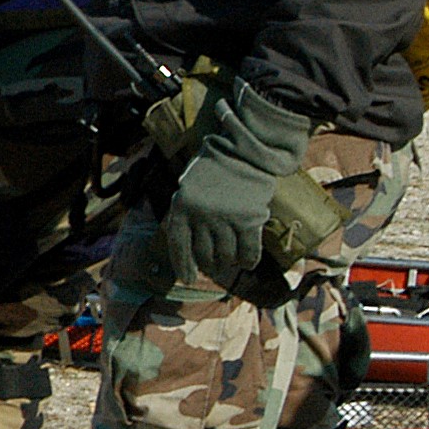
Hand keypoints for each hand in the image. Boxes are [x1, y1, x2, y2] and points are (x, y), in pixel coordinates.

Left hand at [157, 79, 315, 287]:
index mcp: (182, 207)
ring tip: (230, 262)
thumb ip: (186, 214)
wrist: (243, 149)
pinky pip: (248, 250)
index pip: (179, 245)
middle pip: (204, 254)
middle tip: (214, 267)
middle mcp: (201, 216)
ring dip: (228, 263)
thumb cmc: (213, 169)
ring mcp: (225, 219)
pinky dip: (248, 260)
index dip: (183, 265)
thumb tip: (186, 249)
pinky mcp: (249, 220)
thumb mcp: (189, 188)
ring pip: (226, 255)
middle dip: (209, 265)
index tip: (187, 278)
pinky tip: (247, 262)